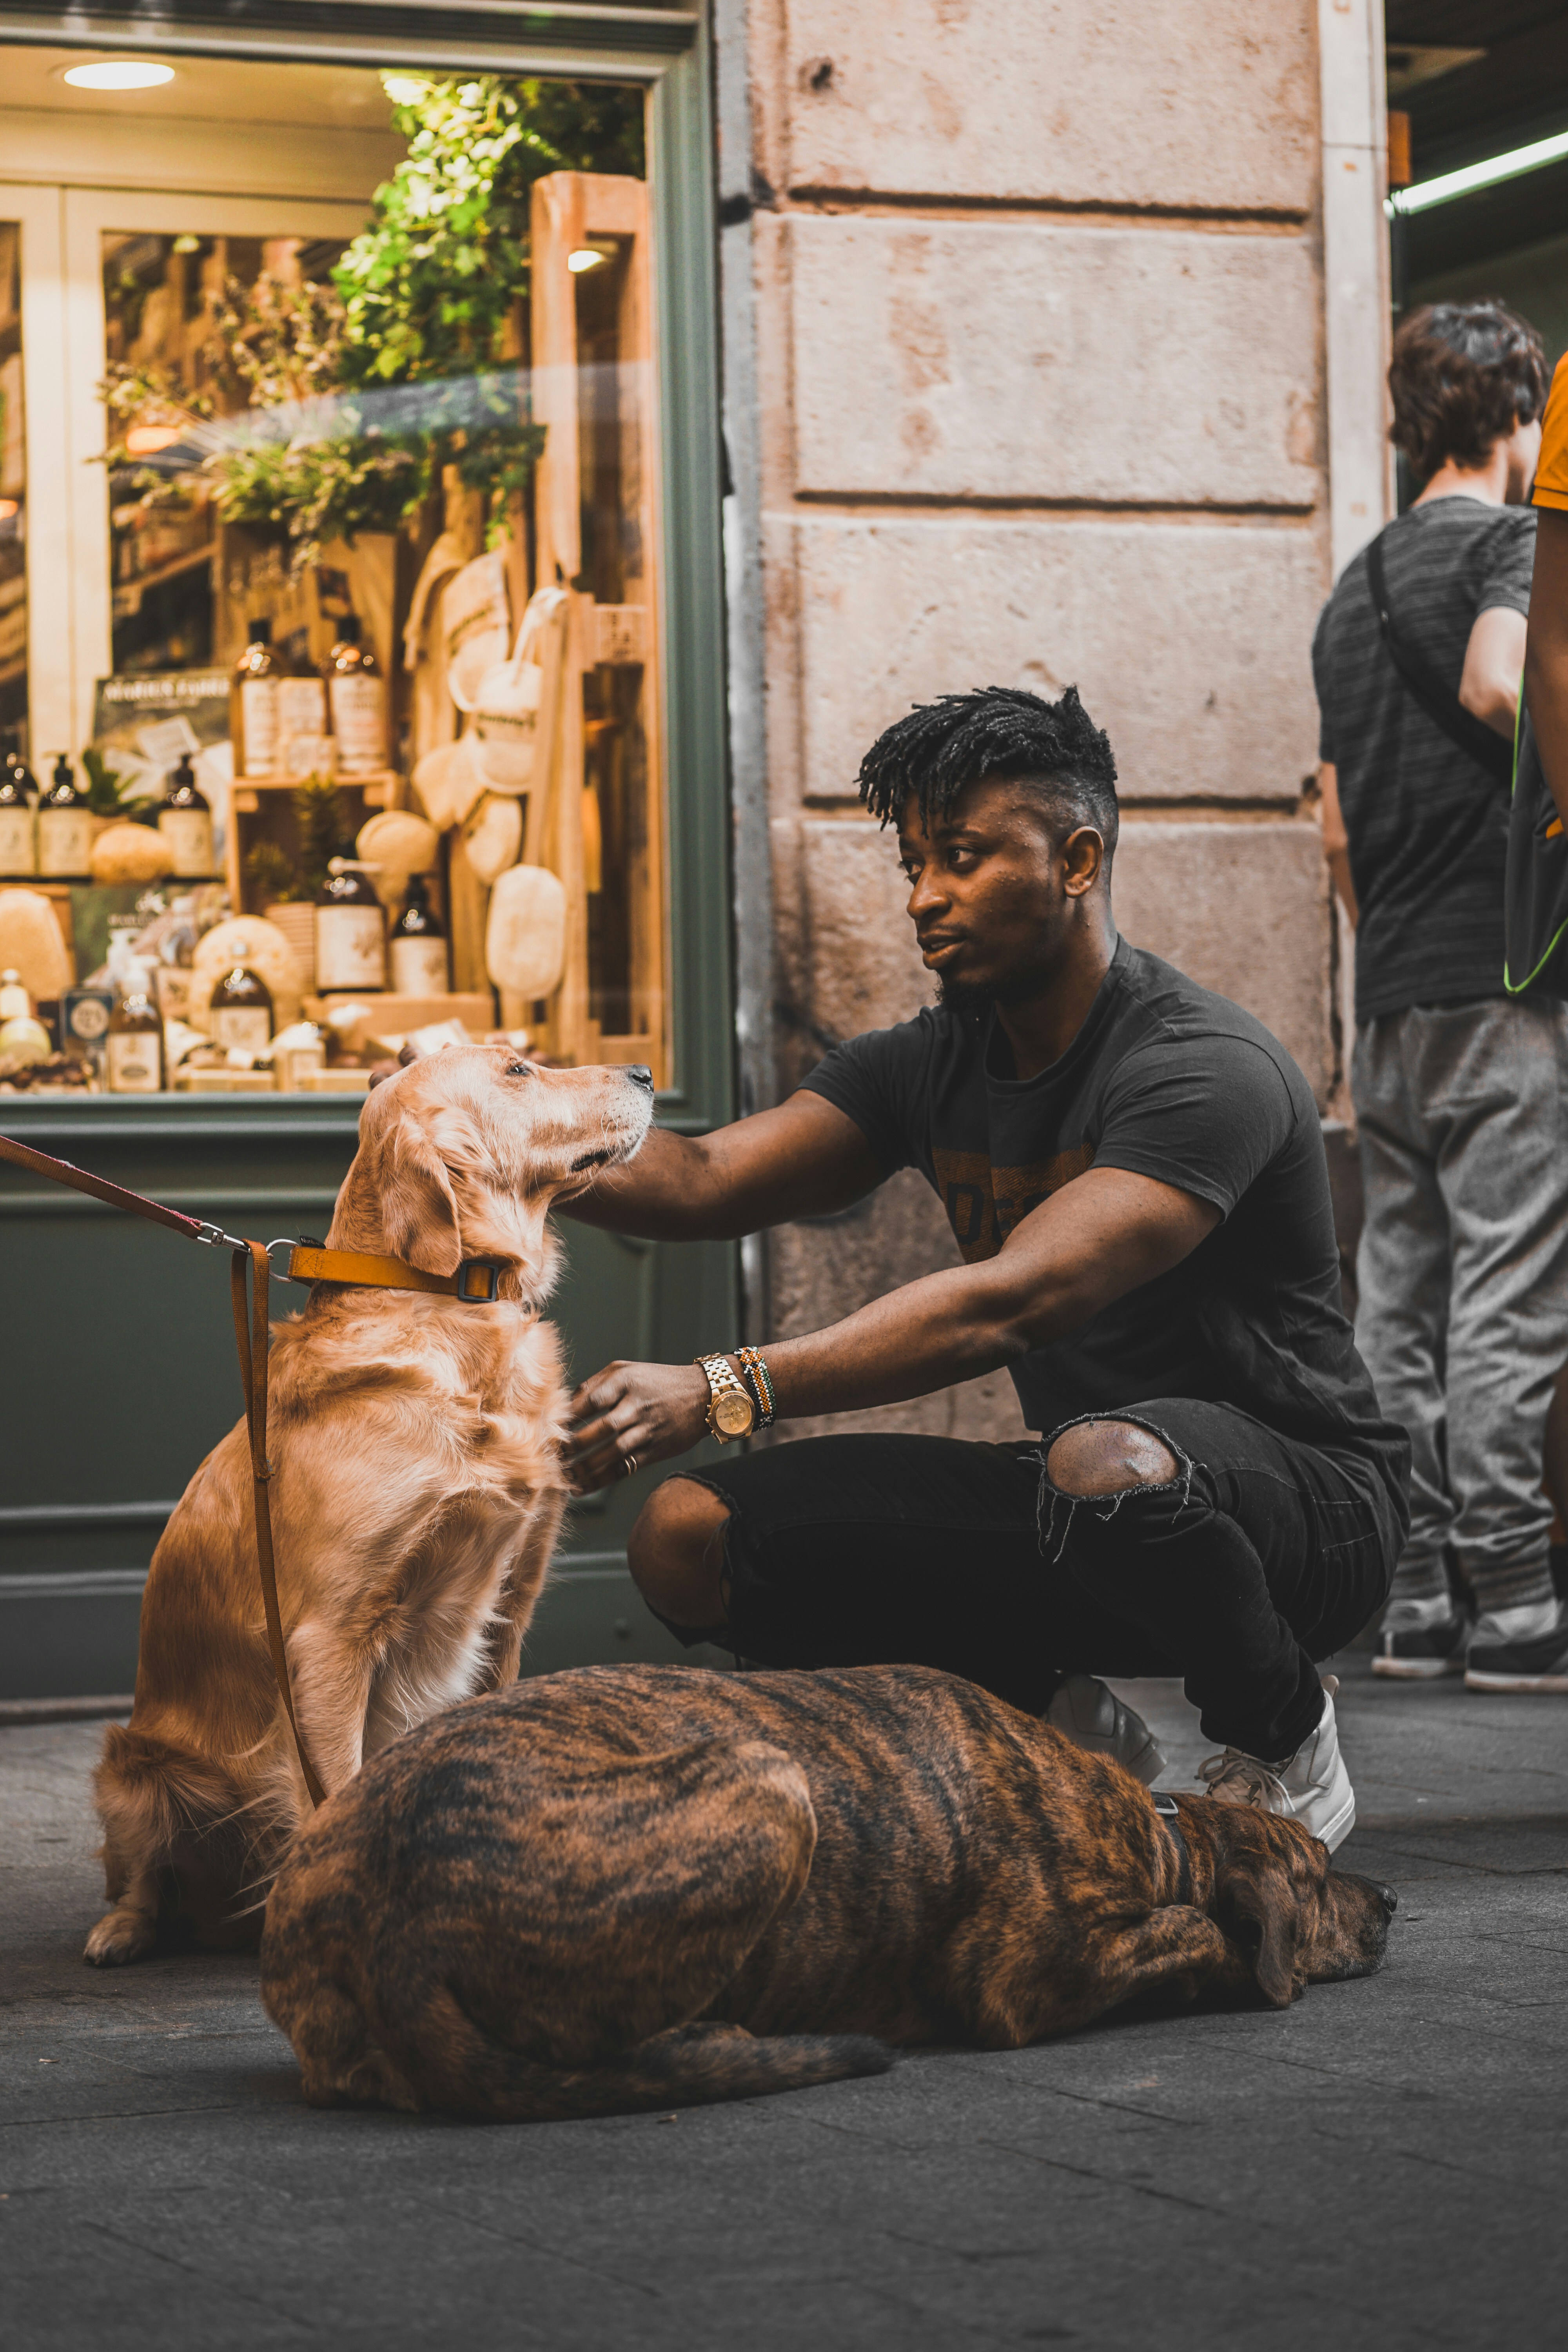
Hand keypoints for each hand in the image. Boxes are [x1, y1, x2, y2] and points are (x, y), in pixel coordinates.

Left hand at [563, 1360, 710, 1494]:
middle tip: (553, 1455)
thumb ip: (595, 1384)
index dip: (568, 1416)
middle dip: (574, 1445)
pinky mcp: (655, 1450)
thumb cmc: (658, 1380)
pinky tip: (581, 1487)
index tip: (549, 1427)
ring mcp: (647, 1430)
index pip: (591, 1400)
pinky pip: (625, 1468)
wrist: (703, 1396)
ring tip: (563, 1475)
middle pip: (602, 1429)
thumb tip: (566, 1405)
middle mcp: (637, 1406)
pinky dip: (601, 1480)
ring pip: (613, 1453)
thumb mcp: (626, 1369)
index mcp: (626, 1382)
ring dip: (585, 1467)